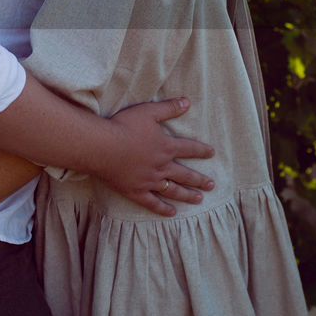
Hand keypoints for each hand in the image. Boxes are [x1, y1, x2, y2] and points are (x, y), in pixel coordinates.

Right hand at [105, 97, 213, 216]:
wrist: (103, 147)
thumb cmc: (124, 126)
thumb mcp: (148, 111)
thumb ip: (169, 108)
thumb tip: (187, 102)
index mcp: (166, 147)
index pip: (189, 149)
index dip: (201, 150)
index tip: (212, 153)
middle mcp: (162, 166)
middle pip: (185, 174)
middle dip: (200, 179)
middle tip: (212, 185)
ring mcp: (149, 181)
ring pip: (173, 190)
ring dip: (187, 195)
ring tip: (199, 199)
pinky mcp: (136, 191)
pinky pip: (152, 203)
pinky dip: (163, 208)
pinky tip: (172, 213)